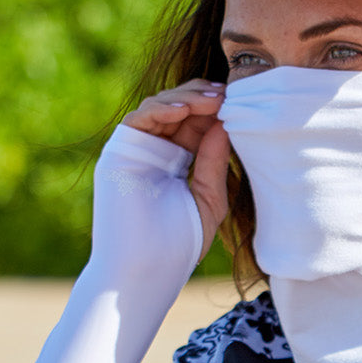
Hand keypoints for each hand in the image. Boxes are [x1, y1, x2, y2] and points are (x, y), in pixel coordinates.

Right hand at [119, 81, 231, 261]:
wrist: (147, 269)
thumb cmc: (179, 244)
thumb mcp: (208, 196)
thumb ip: (214, 159)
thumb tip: (226, 121)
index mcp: (176, 162)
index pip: (196, 123)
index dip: (217, 110)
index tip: (242, 101)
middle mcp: (154, 152)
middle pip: (179, 108)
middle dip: (204, 97)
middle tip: (230, 93)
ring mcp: (136, 150)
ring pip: (160, 106)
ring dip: (187, 97)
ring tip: (214, 99)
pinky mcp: (119, 152)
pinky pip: (139, 117)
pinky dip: (162, 107)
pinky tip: (186, 109)